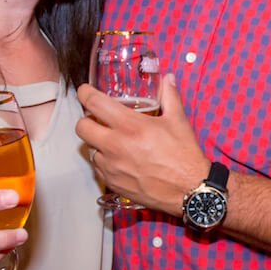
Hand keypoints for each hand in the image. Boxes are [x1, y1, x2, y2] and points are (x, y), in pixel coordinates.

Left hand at [76, 74, 207, 213]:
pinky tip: (118, 159)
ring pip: (89, 149)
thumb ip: (170, 96)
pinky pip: (98, 168)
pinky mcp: (113, 183)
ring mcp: (112, 167)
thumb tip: (168, 79)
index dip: (84, 93)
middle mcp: (116, 146)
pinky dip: (104, 162)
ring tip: (112, 142)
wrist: (189, 189)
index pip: (94, 103)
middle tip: (97, 119)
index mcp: (131, 126)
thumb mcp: (178, 121)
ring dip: (96, 143)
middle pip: (81, 127)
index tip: (84, 91)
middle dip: (86, 120)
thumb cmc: (184, 156)